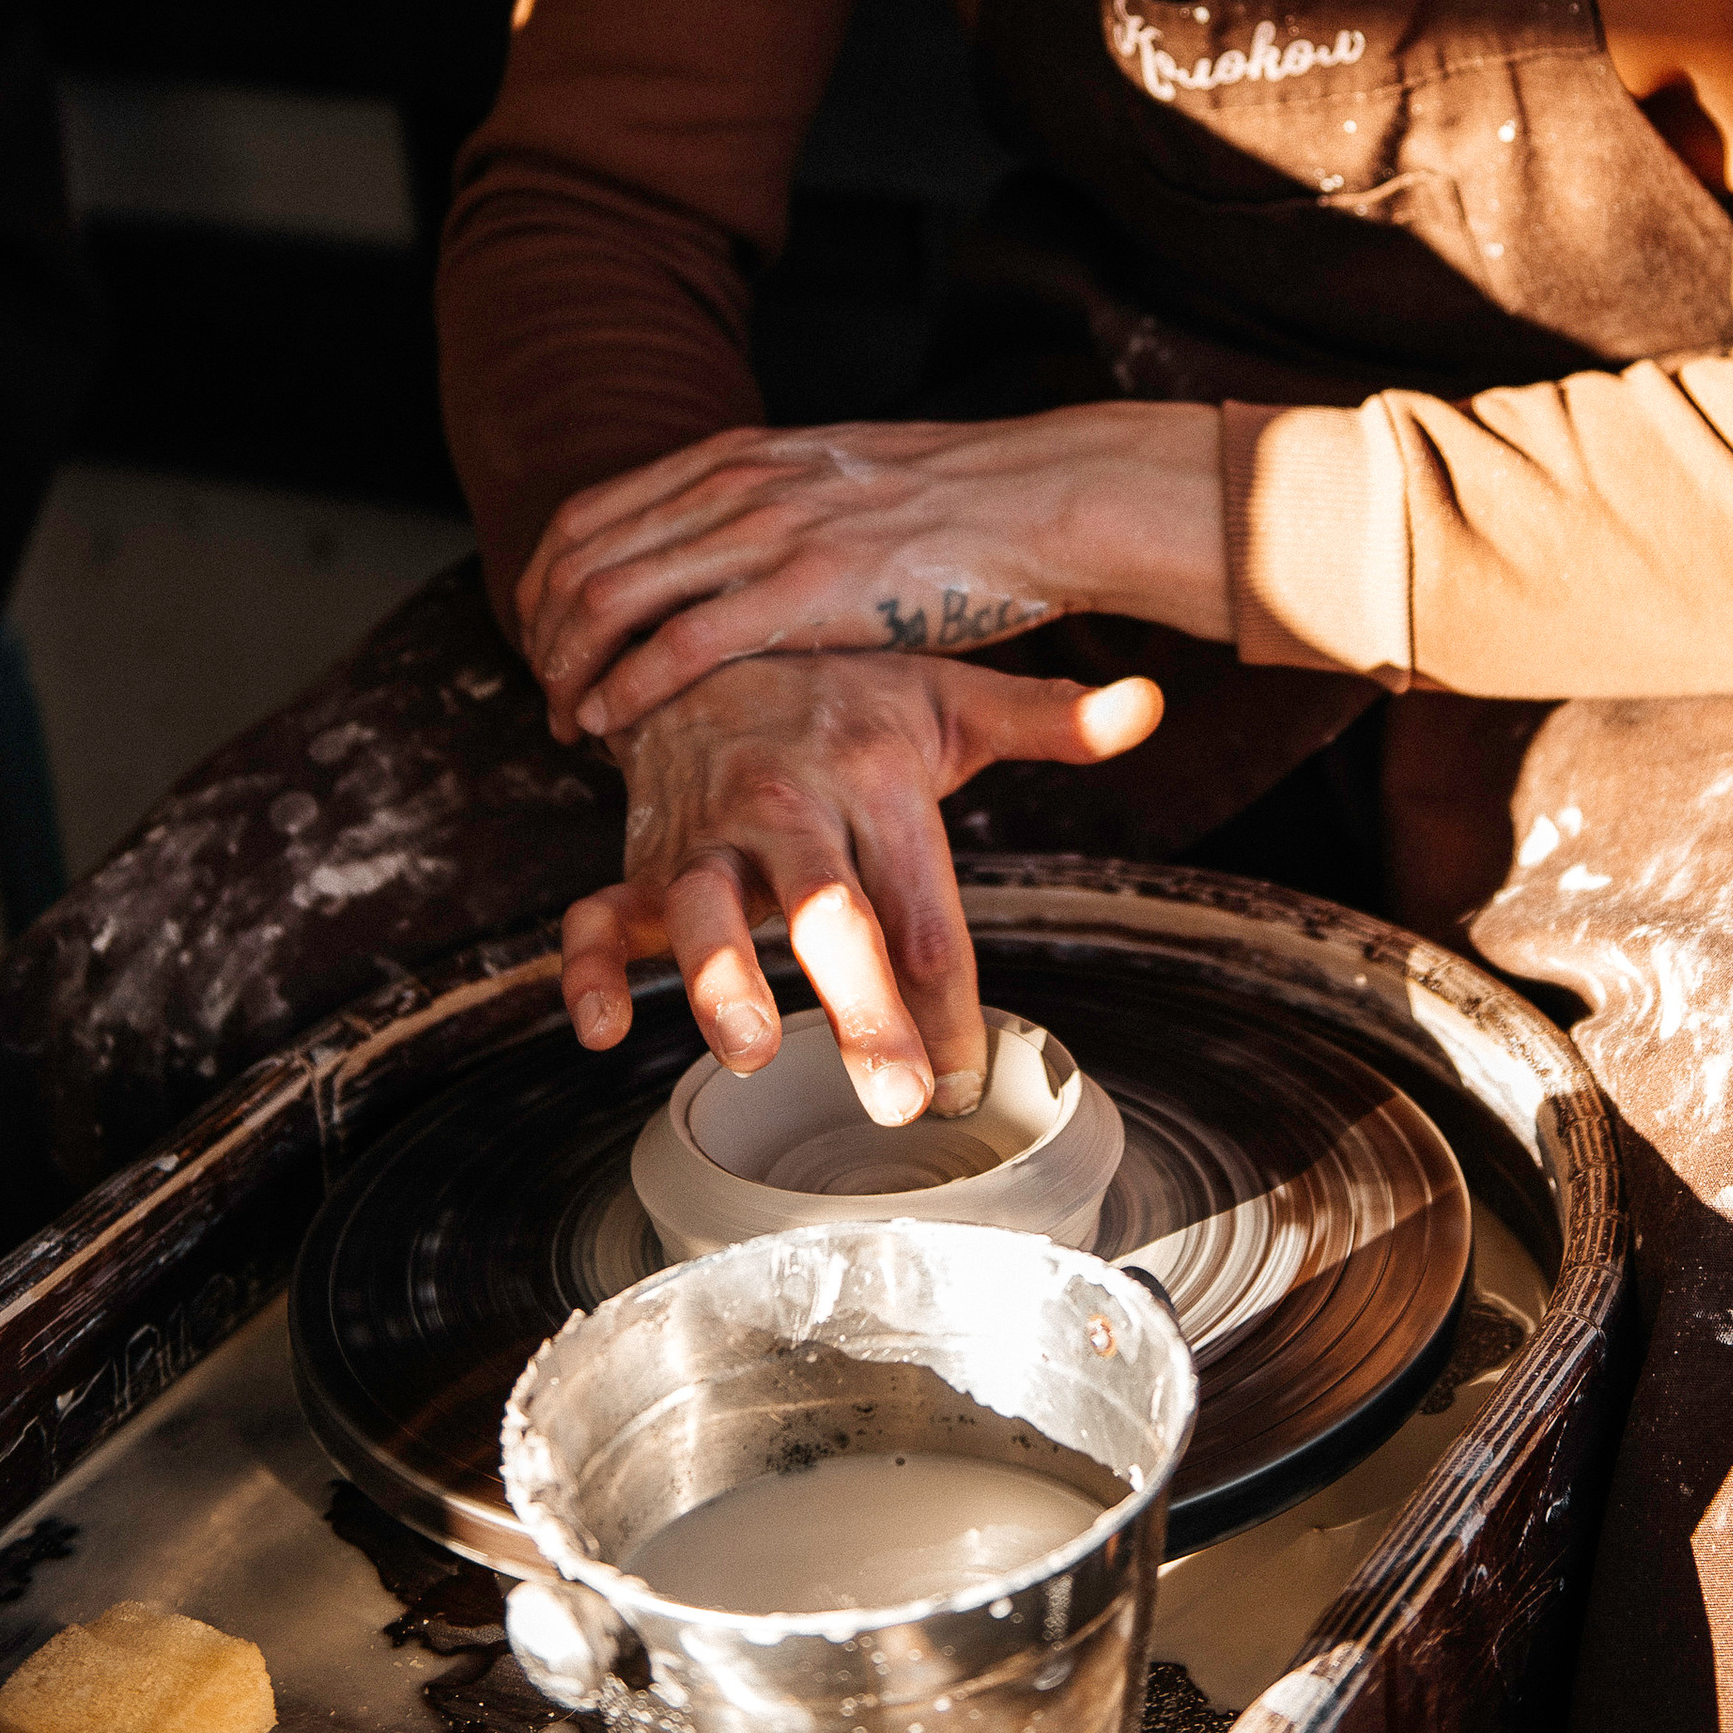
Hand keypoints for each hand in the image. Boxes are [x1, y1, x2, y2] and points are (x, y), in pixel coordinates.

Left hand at [518, 403, 1226, 743]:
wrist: (1045, 495)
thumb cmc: (962, 505)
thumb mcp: (841, 481)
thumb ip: (778, 506)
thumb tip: (740, 550)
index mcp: (742, 456)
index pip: (591, 511)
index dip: (544, 582)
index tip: (544, 638)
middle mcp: (737, 484)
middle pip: (582, 556)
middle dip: (543, 636)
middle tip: (546, 694)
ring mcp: (767, 533)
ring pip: (610, 597)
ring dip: (569, 670)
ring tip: (567, 723)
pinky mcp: (805, 590)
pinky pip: (676, 643)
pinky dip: (625, 688)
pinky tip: (610, 724)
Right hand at [560, 650, 1162, 1112]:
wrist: (709, 638)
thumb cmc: (846, 694)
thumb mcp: (947, 696)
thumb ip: (1047, 719)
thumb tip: (1146, 704)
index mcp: (872, 774)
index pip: (923, 904)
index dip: (949, 998)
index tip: (966, 1079)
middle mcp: (787, 805)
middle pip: (826, 909)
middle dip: (859, 1004)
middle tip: (896, 1093)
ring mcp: (705, 834)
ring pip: (700, 907)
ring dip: (719, 975)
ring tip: (748, 1045)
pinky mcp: (639, 858)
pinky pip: (594, 915)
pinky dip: (587, 969)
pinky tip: (602, 1029)